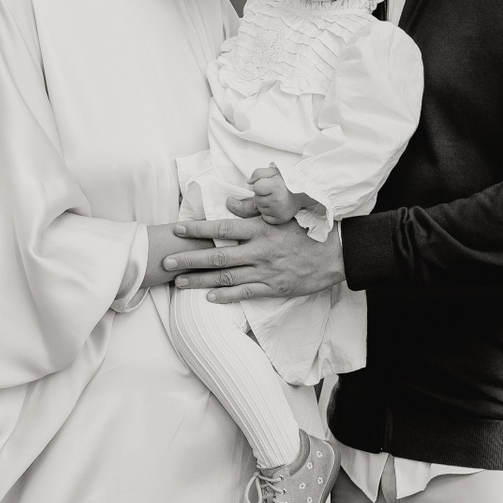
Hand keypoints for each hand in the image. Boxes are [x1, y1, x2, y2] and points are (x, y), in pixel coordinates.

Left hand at [165, 215, 344, 302]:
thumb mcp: (283, 213)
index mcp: (261, 229)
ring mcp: (266, 271)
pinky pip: (245, 293)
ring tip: (179, 282)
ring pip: (226, 277)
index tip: (178, 229)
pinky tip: (208, 297)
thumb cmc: (308, 230)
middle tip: (167, 262)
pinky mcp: (274, 287)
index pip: (222, 228)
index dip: (198, 229)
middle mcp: (259, 251)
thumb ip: (254, 209)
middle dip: (189, 259)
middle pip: (218, 256)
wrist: (336, 254)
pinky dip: (225, 296)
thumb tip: (229, 204)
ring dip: (200, 280)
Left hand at [243, 166, 306, 225]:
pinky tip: (277, 207)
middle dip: (262, 195)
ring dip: (265, 204)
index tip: (269, 184)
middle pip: (256, 199)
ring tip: (276, 199)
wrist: (304, 191)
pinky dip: (269, 213)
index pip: (256, 187)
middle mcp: (278, 200)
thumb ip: (258, 173)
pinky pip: (265, 218)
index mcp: (276, 186)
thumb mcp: (274, 171)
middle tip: (273, 192)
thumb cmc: (288, 181)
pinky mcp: (281, 219)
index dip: (261, 185)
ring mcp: (280, 211)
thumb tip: (248, 182)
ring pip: (260, 209)